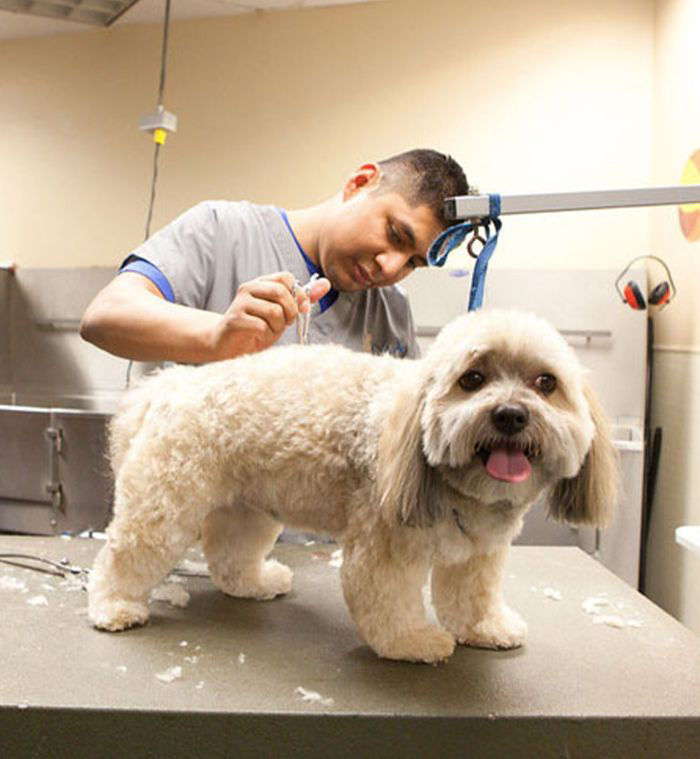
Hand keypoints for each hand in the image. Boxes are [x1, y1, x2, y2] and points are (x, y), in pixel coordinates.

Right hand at [210, 272, 330, 357]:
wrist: (228, 345)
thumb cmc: (257, 328)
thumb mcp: (283, 313)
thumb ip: (302, 299)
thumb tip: (326, 284)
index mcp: (261, 283)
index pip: (286, 278)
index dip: (296, 295)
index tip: (295, 310)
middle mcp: (248, 288)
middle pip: (281, 292)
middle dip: (290, 312)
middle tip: (284, 323)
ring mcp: (240, 303)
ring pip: (274, 311)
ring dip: (277, 327)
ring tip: (269, 330)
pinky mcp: (234, 319)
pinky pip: (262, 326)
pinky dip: (266, 335)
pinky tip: (258, 336)